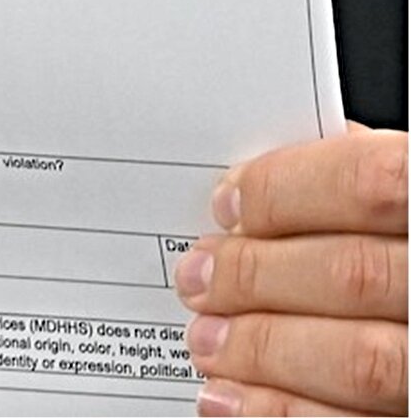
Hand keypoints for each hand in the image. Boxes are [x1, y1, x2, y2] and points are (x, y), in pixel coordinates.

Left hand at [175, 125, 407, 415]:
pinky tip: (233, 399)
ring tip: (209, 341)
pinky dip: (280, 414)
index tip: (227, 204)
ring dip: (263, 350)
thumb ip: (371, 180)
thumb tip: (271, 177)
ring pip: (362, 360)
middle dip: (256, 276)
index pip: (374, 183)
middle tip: (199, 278)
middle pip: (355, 275)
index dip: (286, 192)